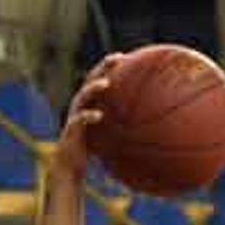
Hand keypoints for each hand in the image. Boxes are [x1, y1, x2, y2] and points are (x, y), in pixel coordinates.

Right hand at [54, 53, 122, 170]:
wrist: (71, 167)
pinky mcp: (71, 130)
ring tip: (106, 83)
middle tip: (118, 58)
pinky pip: (79, 120)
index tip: (126, 57)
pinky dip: (88, 116)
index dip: (110, 66)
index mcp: (91, 103)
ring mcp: (74, 116)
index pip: (100, 79)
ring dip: (94, 88)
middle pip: (91, 79)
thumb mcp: (113, 137)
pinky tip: (99, 115)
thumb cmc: (94, 151)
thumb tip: (154, 130)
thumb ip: (126, 128)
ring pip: (83, 96)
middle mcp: (81, 105)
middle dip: (103, 67)